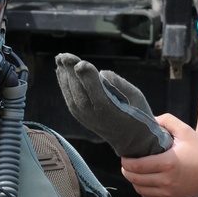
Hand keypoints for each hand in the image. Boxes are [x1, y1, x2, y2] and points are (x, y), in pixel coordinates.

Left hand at [55, 53, 171, 156]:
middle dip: (70, 71)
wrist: (132, 140)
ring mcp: (84, 116)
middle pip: (78, 89)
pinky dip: (64, 83)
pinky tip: (61, 71)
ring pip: (70, 93)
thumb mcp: (136, 96)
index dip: (86, 75)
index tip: (81, 63)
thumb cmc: (137, 113)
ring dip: (64, 75)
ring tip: (60, 58)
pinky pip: (69, 97)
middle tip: (63, 56)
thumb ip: (118, 83)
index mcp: (109, 109)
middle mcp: (93, 114)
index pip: (94, 89)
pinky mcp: (79, 116)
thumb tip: (101, 73)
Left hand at [121, 114, 197, 196]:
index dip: (126, 161)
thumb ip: (166, 121)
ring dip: (134, 181)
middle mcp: (167, 181)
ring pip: (140, 190)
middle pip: (135, 179)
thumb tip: (149, 120)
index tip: (124, 155)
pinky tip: (145, 181)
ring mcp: (168, 193)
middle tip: (127, 162)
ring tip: (135, 171)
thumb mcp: (185, 131)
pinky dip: (143, 190)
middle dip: (127, 170)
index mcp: (168, 163)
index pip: (137, 166)